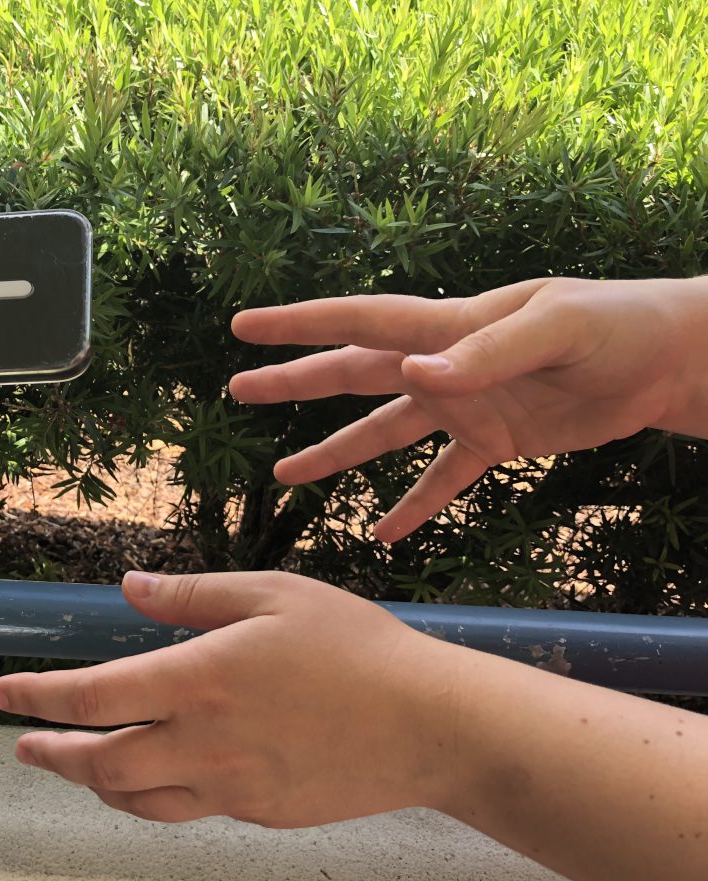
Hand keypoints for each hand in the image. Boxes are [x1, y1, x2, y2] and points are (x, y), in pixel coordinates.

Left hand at [0, 570, 453, 825]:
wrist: (431, 725)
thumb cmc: (356, 647)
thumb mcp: (274, 595)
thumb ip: (193, 597)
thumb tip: (130, 589)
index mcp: (201, 681)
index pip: (93, 697)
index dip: (37, 697)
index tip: (0, 694)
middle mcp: (205, 744)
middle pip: (101, 766)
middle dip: (52, 755)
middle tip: (25, 745)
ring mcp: (232, 788)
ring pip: (138, 801)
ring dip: (96, 783)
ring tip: (79, 764)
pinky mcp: (260, 813)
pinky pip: (190, 810)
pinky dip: (155, 795)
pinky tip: (159, 775)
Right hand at [228, 276, 707, 540]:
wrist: (666, 360)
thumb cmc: (615, 326)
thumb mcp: (557, 330)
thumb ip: (485, 353)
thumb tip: (413, 377)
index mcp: (448, 327)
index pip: (358, 323)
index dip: (298, 325)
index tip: (244, 327)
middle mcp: (443, 365)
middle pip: (352, 376)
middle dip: (294, 381)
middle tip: (240, 388)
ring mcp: (465, 406)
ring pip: (383, 433)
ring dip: (335, 453)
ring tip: (285, 476)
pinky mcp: (494, 442)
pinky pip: (442, 481)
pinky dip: (413, 506)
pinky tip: (384, 534)